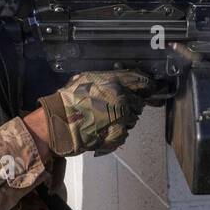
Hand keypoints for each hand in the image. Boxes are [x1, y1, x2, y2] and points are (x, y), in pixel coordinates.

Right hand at [38, 70, 156, 157]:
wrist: (59, 122)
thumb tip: (121, 75)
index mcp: (114, 82)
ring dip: (124, 119)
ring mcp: (121, 118)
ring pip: (133, 119)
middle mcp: (122, 99)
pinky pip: (125, 132)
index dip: (147, 86)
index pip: (141, 82)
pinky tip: (103, 129)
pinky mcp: (118, 134)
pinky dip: (117, 132)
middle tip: (114, 107)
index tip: (149, 89)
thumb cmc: (69, 99)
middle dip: (130, 105)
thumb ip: (107, 78)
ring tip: (105, 119)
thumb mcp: (86, 78)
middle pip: (138, 103)